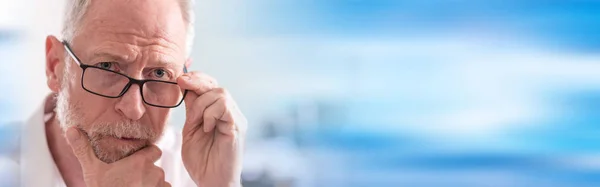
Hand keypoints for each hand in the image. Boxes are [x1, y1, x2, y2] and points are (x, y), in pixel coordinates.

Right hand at [66, 127, 170, 186]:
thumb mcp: (91, 170)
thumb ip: (83, 149)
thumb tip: (71, 129)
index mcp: (140, 162)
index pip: (155, 150)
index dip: (148, 153)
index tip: (138, 159)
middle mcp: (154, 172)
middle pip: (155, 166)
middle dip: (146, 171)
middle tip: (130, 178)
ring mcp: (159, 185)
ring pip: (160, 180)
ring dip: (152, 183)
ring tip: (135, 186)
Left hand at [177, 72, 246, 186]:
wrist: (212, 182)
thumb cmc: (202, 161)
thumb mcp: (191, 130)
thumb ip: (192, 111)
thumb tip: (186, 87)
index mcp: (219, 113)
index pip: (211, 86)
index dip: (197, 78)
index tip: (180, 79)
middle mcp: (230, 113)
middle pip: (216, 85)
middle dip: (197, 81)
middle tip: (182, 82)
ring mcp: (235, 119)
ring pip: (220, 93)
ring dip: (202, 104)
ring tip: (197, 122)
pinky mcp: (237, 127)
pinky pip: (224, 107)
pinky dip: (211, 114)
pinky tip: (207, 128)